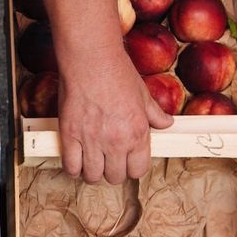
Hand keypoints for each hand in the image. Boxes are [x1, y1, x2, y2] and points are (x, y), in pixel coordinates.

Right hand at [57, 47, 172, 183]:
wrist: (91, 59)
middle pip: (115, 177)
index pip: (138, 170)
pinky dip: (73, 168)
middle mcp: (116, 142)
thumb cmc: (117, 73)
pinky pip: (71, 166)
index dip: (132, 168)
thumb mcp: (143, 94)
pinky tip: (76, 161)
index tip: (126, 162)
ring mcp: (92, 141)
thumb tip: (167, 123)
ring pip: (92, 176)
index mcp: (137, 133)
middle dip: (112, 171)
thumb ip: (155, 114)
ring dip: (92, 172)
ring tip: (91, 162)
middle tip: (107, 161)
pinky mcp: (70, 136)